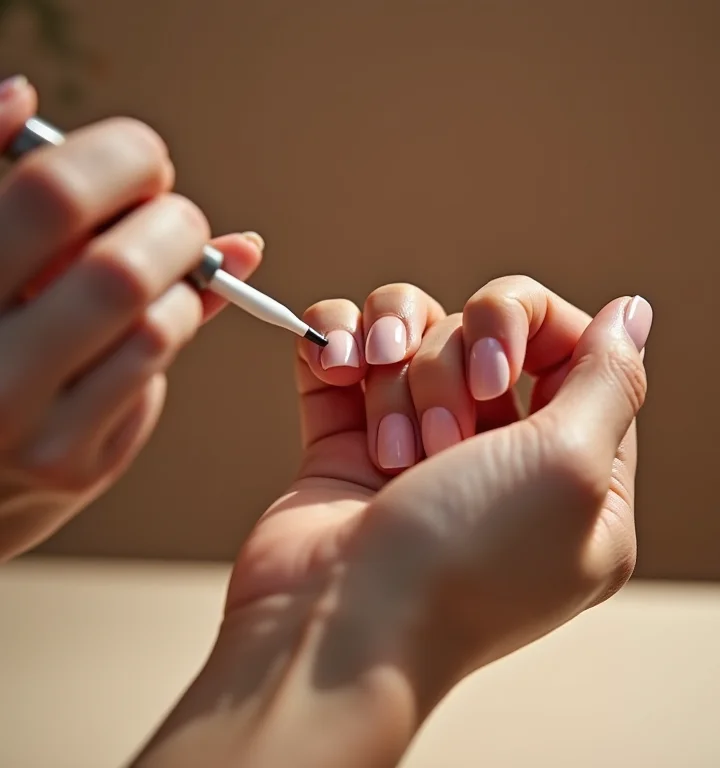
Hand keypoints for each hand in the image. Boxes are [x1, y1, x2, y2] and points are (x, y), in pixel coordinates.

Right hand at [0, 77, 262, 559]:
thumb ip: (16, 197)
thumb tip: (23, 94)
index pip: (48, 194)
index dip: (115, 157)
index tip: (144, 159)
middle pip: (106, 254)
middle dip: (167, 215)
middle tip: (173, 211)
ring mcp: (12, 413)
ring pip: (141, 306)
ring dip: (181, 266)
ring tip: (173, 261)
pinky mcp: (65, 458)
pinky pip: (154, 354)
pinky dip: (182, 312)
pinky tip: (169, 307)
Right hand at [135, 278, 650, 766]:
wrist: (338, 627)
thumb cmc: (461, 563)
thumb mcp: (570, 468)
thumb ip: (610, 379)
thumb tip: (631, 313)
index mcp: (569, 472)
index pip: (567, 348)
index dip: (529, 329)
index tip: (498, 371)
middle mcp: (495, 454)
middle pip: (479, 333)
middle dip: (451, 369)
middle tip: (440, 439)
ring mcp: (414, 443)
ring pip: (410, 333)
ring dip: (393, 375)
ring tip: (383, 447)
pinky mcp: (346, 437)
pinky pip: (345, 343)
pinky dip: (335, 343)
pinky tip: (333, 371)